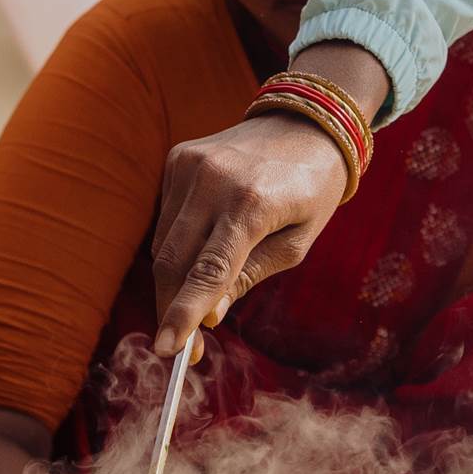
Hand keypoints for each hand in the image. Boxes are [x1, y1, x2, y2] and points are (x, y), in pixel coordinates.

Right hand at [150, 111, 356, 348]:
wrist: (306, 122)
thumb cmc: (309, 190)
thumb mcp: (295, 244)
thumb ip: (249, 277)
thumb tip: (209, 316)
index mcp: (253, 202)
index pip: (209, 270)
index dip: (184, 314)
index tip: (169, 351)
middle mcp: (213, 180)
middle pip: (172, 262)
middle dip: (172, 309)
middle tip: (184, 347)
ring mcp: (189, 165)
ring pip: (163, 244)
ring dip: (174, 278)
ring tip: (202, 293)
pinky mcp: (177, 158)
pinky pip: (166, 218)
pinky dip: (178, 243)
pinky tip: (206, 238)